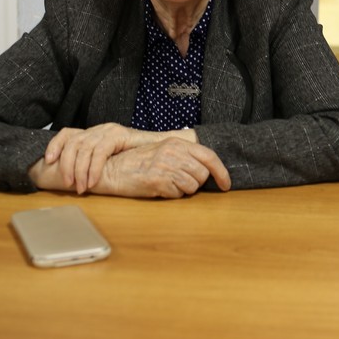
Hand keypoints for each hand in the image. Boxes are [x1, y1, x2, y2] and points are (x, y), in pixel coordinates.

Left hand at [44, 123, 160, 193]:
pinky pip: (99, 151)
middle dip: (67, 165)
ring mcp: (109, 130)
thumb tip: (75, 177)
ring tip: (80, 187)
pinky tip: (92, 180)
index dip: (55, 145)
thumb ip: (95, 162)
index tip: (48, 161)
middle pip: (73, 143)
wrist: (163, 147)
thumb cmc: (138, 156)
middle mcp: (100, 129)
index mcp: (94, 133)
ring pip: (84, 148)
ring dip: (79, 170)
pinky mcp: (119, 134)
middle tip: (68, 184)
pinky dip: (93, 167)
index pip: (67, 133)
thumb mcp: (111, 159)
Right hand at [92, 139, 230, 197]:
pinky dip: (171, 195)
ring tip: (166, 183)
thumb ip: (183, 155)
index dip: (221, 172)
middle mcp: (173, 152)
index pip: (209, 155)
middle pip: (202, 174)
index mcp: (176, 143)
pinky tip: (159, 188)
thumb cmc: (137, 162)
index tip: (226, 184)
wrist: (112, 169)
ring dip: (182, 190)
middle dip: (195, 183)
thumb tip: (206, 168)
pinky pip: (177, 195)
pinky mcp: (158, 181)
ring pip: (192, 186)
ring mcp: (166, 166)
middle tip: (178, 181)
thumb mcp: (162, 151)